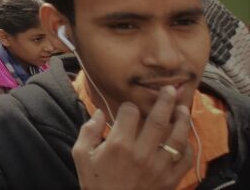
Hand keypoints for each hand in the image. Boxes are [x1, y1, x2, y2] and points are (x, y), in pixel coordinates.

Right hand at [72, 85, 194, 189]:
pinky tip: (184, 139)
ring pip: (176, 137)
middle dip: (165, 101)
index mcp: (118, 144)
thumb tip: (99, 113)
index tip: (127, 108)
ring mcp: (159, 166)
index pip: (130, 113)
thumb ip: (88, 131)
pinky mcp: (170, 179)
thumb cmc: (95, 183)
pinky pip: (185, 159)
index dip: (128, 106)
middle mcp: (142, 152)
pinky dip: (187, 147)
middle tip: (170, 89)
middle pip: (158, 119)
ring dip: (182, 120)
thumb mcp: (81, 155)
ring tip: (183, 109)